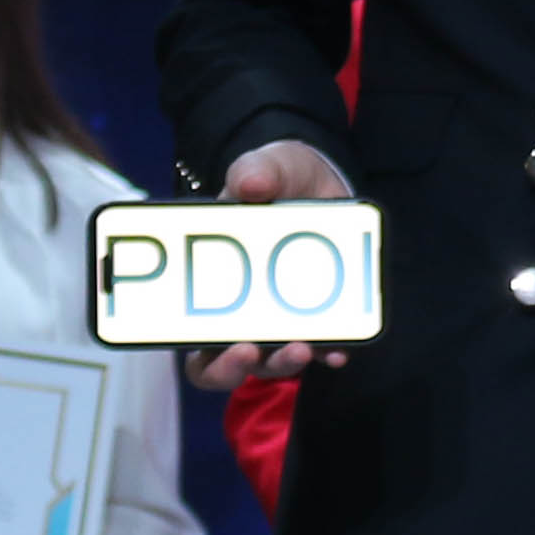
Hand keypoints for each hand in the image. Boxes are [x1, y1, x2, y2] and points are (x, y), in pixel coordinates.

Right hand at [184, 138, 362, 390]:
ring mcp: (283, 318)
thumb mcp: (266, 167)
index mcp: (213, 284)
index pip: (195, 340)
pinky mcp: (322, 314)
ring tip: (303, 347)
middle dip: (236, 367)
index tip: (213, 344)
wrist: (320, 181)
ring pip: (276, 360)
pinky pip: (324, 345)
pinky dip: (331, 351)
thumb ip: (255, 171)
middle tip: (251, 351)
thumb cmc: (277, 179)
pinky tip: (339, 350)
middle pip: (229, 363)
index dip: (204, 356)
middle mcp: (244, 312)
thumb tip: (248, 185)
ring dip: (286, 361)